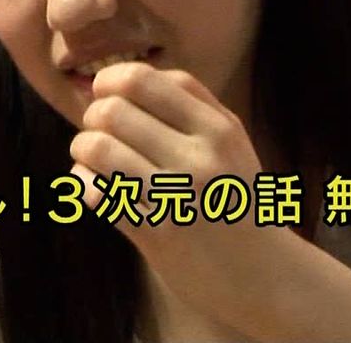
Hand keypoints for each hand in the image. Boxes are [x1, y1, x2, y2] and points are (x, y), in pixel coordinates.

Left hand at [67, 60, 291, 332]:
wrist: (266, 275)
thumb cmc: (237, 198)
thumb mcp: (230, 140)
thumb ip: (187, 102)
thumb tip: (120, 76)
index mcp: (217, 127)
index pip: (140, 79)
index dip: (109, 81)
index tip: (106, 95)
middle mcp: (199, 158)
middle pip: (110, 111)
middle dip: (92, 118)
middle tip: (100, 132)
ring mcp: (177, 198)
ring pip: (97, 149)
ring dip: (83, 152)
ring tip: (93, 160)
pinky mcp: (157, 235)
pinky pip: (97, 194)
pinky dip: (85, 186)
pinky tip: (97, 188)